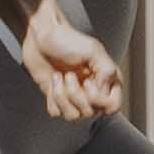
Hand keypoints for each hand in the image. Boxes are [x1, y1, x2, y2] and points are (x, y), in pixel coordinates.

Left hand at [23, 3, 123, 124]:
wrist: (40, 37)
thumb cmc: (67, 40)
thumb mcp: (93, 51)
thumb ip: (106, 71)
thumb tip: (104, 93)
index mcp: (107, 80)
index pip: (113, 106)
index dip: (99, 100)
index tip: (88, 81)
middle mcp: (93, 91)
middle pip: (91, 113)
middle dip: (76, 95)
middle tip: (69, 75)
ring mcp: (75, 96)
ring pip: (73, 116)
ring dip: (62, 96)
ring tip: (59, 76)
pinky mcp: (57, 98)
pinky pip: (57, 113)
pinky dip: (51, 98)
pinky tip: (52, 82)